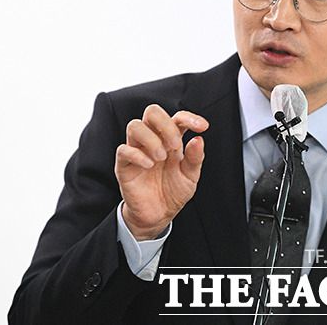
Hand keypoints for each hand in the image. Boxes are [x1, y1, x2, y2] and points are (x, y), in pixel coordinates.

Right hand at [115, 104, 208, 239]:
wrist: (159, 215)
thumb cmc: (174, 192)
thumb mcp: (191, 176)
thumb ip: (195, 158)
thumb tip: (198, 138)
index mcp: (171, 139)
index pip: (177, 117)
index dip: (190, 117)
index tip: (202, 126)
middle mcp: (153, 140)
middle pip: (152, 112)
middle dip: (166, 125)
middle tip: (176, 146)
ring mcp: (137, 150)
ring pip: (135, 126)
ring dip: (151, 139)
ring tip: (161, 157)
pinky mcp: (124, 165)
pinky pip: (124, 150)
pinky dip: (138, 155)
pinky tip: (149, 165)